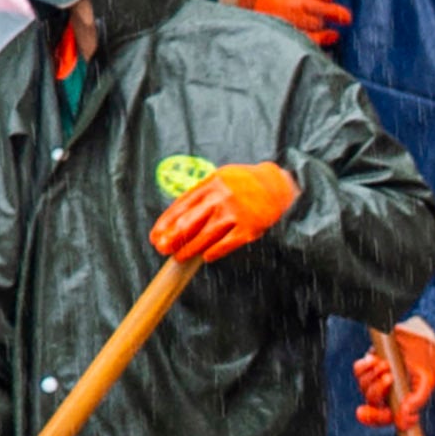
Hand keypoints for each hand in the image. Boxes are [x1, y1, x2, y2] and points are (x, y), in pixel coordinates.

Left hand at [151, 160, 300, 262]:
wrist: (278, 186)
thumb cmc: (245, 183)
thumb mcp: (221, 179)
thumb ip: (201, 194)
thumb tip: (176, 217)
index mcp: (212, 183)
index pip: (182, 206)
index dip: (166, 223)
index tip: (156, 235)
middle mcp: (222, 197)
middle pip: (190, 222)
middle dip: (173, 238)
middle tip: (162, 249)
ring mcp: (236, 214)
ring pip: (206, 236)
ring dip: (190, 249)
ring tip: (179, 257)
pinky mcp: (249, 229)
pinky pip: (227, 244)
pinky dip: (214, 252)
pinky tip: (206, 257)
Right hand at [224, 0, 351, 50]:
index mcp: (288, 0)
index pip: (316, 8)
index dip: (334, 13)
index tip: (348, 17)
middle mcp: (284, 17)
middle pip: (313, 24)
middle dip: (328, 24)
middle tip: (342, 21)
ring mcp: (279, 30)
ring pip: (306, 38)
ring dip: (322, 38)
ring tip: (332, 35)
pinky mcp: (275, 39)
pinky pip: (295, 45)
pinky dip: (308, 45)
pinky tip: (316, 42)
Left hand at [351, 319, 434, 429]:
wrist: (423, 337)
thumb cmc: (427, 362)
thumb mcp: (426, 382)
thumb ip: (417, 401)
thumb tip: (404, 417)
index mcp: (400, 402)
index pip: (383, 417)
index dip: (373, 418)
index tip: (365, 412)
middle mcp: (386, 392)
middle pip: (371, 400)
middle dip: (377, 390)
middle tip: (390, 377)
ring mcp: (376, 378)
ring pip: (363, 385)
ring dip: (373, 376)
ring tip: (387, 365)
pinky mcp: (370, 363)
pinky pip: (359, 370)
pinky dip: (365, 366)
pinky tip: (376, 360)